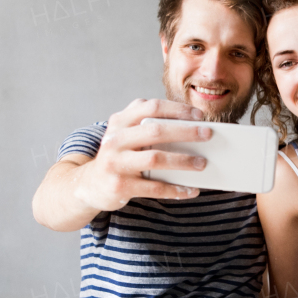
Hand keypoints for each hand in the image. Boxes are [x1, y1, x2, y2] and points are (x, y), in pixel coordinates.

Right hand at [73, 98, 213, 211]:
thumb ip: (148, 126)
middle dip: (186, 132)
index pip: (151, 107)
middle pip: (156, 131)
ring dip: (183, 161)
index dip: (177, 109)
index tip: (200, 115)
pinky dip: (175, 189)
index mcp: (120, 121)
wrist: (89, 184)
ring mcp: (115, 163)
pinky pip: (154, 187)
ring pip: (156, 159)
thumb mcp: (126, 134)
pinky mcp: (120, 186)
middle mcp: (115, 139)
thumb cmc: (118, 156)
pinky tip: (191, 190)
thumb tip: (192, 129)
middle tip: (208, 135)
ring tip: (202, 163)